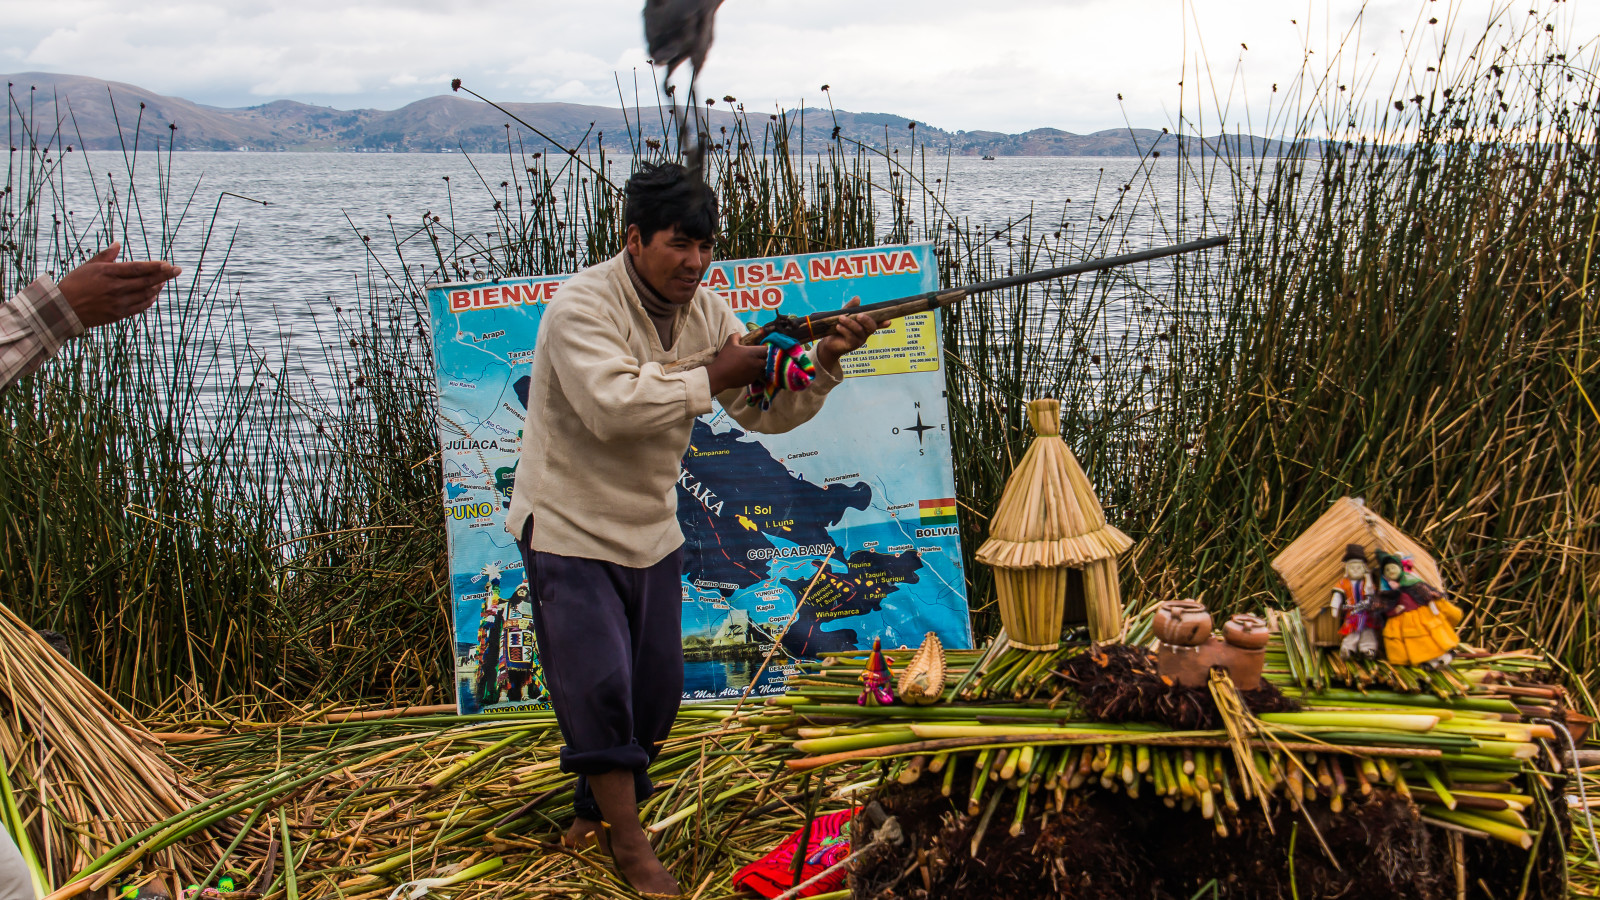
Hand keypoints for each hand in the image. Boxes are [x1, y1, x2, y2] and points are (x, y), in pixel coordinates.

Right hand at [56, 243, 181, 328]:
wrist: (63, 308)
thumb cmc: (74, 283)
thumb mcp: (89, 266)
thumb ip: (106, 256)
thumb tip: (118, 244)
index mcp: (108, 273)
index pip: (138, 269)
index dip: (155, 266)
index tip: (168, 264)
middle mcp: (116, 288)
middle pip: (146, 281)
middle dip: (164, 275)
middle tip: (177, 270)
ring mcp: (118, 302)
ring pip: (146, 294)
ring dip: (157, 287)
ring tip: (164, 280)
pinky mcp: (118, 314)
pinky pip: (140, 306)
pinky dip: (149, 300)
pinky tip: (154, 294)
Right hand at [705, 334, 768, 393]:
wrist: (719, 375)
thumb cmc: (725, 358)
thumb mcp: (729, 344)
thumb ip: (735, 336)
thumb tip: (739, 334)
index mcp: (753, 353)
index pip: (768, 350)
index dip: (768, 348)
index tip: (764, 348)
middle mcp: (757, 363)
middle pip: (769, 360)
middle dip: (767, 358)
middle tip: (761, 356)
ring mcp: (755, 373)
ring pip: (765, 369)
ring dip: (763, 366)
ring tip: (756, 364)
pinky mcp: (751, 380)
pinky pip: (758, 376)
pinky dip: (756, 373)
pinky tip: (749, 371)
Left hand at [813, 297, 877, 370]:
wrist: (828, 343)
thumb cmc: (838, 327)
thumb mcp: (843, 314)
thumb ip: (850, 307)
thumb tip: (858, 298)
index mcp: (865, 325)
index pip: (877, 323)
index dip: (883, 322)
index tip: (889, 321)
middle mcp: (865, 333)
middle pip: (871, 326)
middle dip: (867, 320)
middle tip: (859, 315)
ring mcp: (860, 340)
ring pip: (859, 330)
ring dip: (850, 323)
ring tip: (841, 318)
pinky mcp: (852, 345)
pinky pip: (851, 337)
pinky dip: (845, 330)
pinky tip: (838, 326)